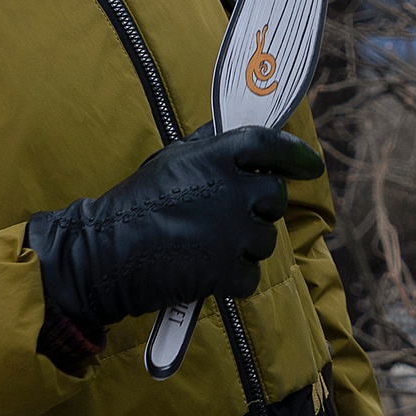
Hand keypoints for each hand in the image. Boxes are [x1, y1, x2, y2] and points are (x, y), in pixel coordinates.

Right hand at [29, 125, 325, 328]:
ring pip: (265, 239)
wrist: (104, 254)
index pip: (270, 145)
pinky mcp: (226, 271)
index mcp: (215, 157)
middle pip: (274, 196)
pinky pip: (250, 276)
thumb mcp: (171, 160)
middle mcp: (230, 190)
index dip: (296, 154)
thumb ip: (210, 147)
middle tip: (229, 215)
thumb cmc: (134, 204)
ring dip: (244, 246)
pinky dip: (232, 279)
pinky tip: (204, 271)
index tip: (311, 165)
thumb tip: (243, 136)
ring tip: (205, 245)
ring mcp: (232, 232)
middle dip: (260, 207)